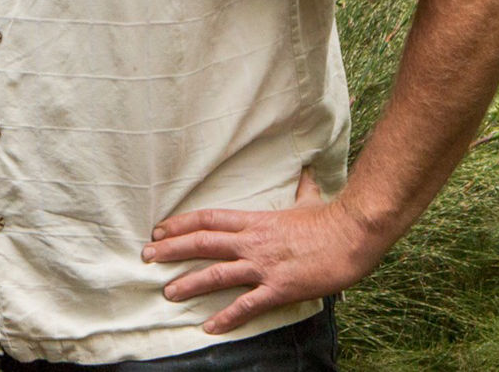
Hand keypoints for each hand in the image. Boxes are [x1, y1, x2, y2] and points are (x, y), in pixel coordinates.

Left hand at [140, 169, 382, 335]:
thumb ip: (302, 187)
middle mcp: (253, 241)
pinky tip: (209, 327)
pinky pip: (247, 305)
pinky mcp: (278, 288)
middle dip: (171, 249)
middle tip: (147, 256)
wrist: (351, 235)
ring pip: (217, 274)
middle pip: (203, 243)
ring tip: (167, 292)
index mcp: (255, 220)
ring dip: (189, 283)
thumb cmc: (330, 218)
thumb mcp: (310, 198)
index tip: (160, 229)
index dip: (182, 224)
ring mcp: (264, 265)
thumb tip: (307, 170)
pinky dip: (226, 317)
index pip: (209, 219)